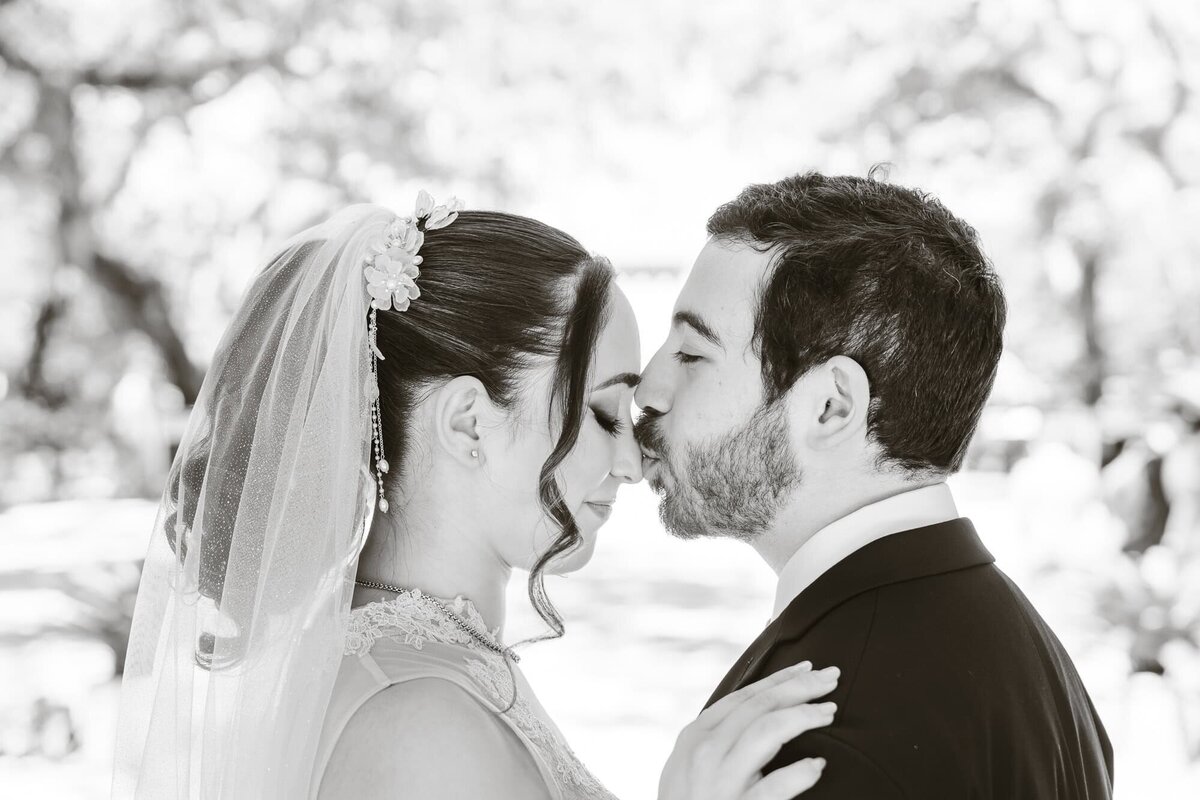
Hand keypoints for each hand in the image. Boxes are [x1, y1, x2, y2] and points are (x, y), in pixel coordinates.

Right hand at [658, 662, 838, 799]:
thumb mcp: (687, 764)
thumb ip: (716, 739)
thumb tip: (759, 712)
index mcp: (695, 736)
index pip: (744, 697)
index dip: (779, 679)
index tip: (808, 669)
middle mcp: (705, 752)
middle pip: (761, 706)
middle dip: (800, 687)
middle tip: (832, 678)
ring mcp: (720, 781)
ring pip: (767, 731)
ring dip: (803, 716)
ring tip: (830, 712)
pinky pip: (773, 788)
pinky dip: (798, 774)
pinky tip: (817, 766)